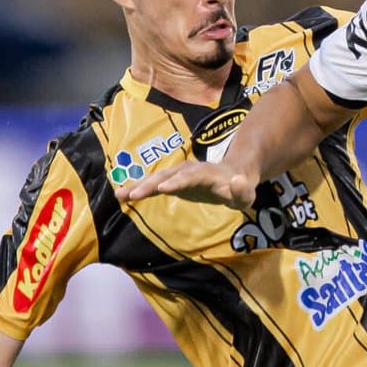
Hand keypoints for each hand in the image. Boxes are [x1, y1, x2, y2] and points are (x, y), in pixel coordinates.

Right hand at [126, 159, 256, 210]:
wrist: (233, 174)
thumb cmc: (241, 188)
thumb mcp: (246, 194)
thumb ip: (243, 190)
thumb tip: (237, 181)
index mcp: (207, 174)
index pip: (191, 176)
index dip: (178, 182)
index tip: (163, 189)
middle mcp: (190, 170)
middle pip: (169, 176)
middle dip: (151, 184)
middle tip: (134, 195)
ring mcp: (179, 174)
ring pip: (157, 178)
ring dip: (139, 185)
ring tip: (119, 195)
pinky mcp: (172, 181)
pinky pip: (153, 185)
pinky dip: (139, 189)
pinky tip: (122, 196)